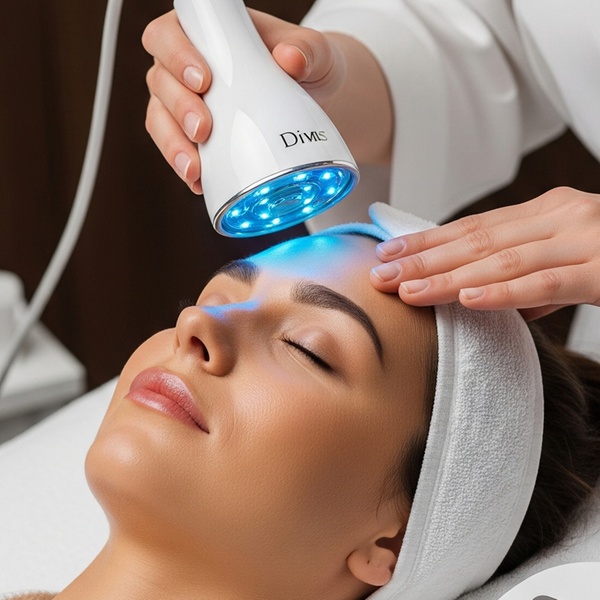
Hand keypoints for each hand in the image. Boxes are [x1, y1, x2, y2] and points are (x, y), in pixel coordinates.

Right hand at [142, 9, 350, 193]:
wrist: (316, 103)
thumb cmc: (305, 67)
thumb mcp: (315, 53)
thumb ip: (307, 49)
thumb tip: (291, 59)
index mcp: (206, 36)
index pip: (170, 35)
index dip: (176, 55)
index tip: (202, 80)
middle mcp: (185, 69)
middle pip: (160, 81)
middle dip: (178, 108)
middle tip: (203, 128)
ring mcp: (185, 105)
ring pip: (160, 120)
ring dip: (173, 144)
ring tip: (195, 166)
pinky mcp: (194, 140)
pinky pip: (178, 153)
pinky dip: (187, 169)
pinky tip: (200, 182)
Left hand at [370, 188, 599, 319]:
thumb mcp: (573, 256)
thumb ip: (532, 272)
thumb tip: (488, 295)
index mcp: (548, 212)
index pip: (473, 227)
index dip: (427, 241)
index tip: (389, 253)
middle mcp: (560, 216)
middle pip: (475, 241)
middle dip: (423, 260)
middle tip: (380, 275)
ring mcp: (583, 238)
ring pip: (500, 260)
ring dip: (447, 277)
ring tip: (406, 290)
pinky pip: (546, 281)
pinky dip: (503, 291)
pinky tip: (466, 300)